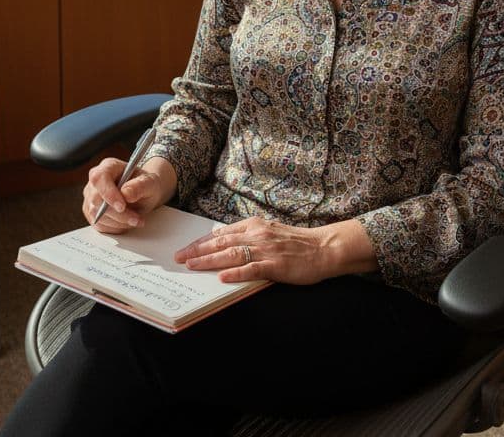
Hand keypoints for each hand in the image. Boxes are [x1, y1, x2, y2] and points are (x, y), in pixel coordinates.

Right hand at [82, 156, 174, 234]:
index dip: (108, 193)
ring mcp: (91, 198)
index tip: (122, 207)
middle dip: (118, 214)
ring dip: (119, 222)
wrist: (144, 194)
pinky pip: (99, 225)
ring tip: (136, 220)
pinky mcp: (91, 213)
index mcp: (108, 166)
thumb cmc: (146, 185)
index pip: (99, 178)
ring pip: (97, 215)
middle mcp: (96, 181)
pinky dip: (115, 228)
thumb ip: (140, 186)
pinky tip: (127, 222)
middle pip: (97, 200)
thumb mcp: (150, 183)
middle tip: (137, 219)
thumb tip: (126, 193)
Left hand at [174, 216, 377, 284]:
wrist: (323, 248)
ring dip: (209, 261)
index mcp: (254, 225)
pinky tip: (222, 277)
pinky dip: (235, 273)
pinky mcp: (276, 264)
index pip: (220, 234)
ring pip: (231, 254)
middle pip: (221, 243)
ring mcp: (266, 249)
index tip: (185, 249)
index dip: (200, 242)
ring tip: (192, 266)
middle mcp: (257, 234)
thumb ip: (248, 237)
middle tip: (179, 258)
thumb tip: (224, 243)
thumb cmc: (296, 242)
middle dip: (197, 251)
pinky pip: (251, 268)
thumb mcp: (269, 232)